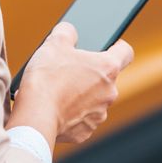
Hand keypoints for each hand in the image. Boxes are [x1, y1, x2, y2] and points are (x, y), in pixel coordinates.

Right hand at [9, 22, 133, 146]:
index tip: (110, 46)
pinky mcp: (86, 131)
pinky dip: (72, 114)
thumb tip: (69, 31)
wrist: (35, 116)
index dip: (118, 46)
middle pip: (106, 78)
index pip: (126, 52)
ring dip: (82, 95)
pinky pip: (82, 118)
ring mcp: (99, 114)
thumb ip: (67, 31)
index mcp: (107, 68)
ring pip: (94, 100)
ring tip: (59, 91)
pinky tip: (56, 108)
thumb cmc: (47, 78)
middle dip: (90, 73)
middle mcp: (110, 93)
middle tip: (69, 70)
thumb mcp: (54, 43)